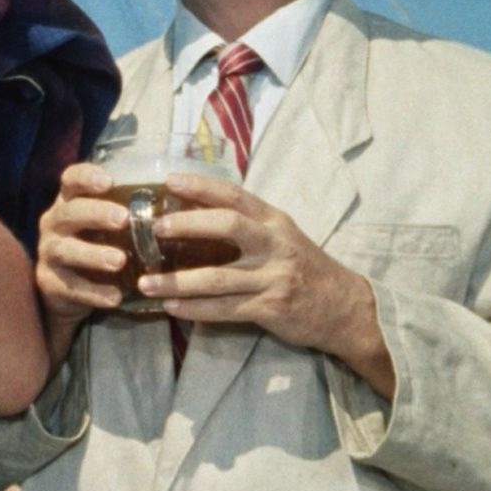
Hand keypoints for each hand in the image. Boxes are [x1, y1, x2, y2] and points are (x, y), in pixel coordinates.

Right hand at [34, 162, 131, 331]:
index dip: (86, 177)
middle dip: (95, 213)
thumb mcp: (108, 226)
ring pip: (65, 249)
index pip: (71, 180)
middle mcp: (54, 223)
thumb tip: (182, 198)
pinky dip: (93, 291)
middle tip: (123, 219)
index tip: (109, 181)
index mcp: (70, 202)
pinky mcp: (49, 282)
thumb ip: (131, 212)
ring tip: (119, 261)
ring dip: (93, 254)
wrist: (68, 289)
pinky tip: (115, 297)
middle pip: (69, 212)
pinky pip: (69, 286)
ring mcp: (48, 253)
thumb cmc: (98, 245)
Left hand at [138, 172, 384, 362]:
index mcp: (274, 221)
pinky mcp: (269, 308)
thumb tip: (192, 211)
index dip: (202, 185)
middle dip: (188, 224)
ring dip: (177, 282)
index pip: (235, 195)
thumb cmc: (304, 266)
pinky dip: (194, 309)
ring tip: (145, 283)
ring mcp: (272, 278)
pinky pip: (224, 309)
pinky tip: (171, 308)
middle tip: (155, 228)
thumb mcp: (282, 236)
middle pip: (228, 226)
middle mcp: (275, 245)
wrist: (345, 308)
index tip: (170, 180)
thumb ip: (247, 224)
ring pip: (217, 278)